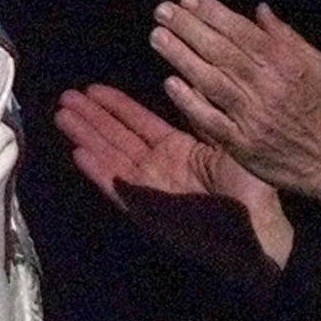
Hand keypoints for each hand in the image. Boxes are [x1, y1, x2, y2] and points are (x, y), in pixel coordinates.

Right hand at [57, 84, 292, 272]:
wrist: (258, 236)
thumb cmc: (254, 192)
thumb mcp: (229, 144)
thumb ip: (203, 118)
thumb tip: (186, 85)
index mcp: (179, 149)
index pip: (139, 121)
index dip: (115, 105)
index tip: (92, 88)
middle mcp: (158, 166)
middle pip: (116, 136)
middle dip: (91, 116)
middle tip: (65, 97)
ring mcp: (149, 189)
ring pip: (109, 156)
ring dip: (85, 136)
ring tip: (62, 115)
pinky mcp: (145, 212)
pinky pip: (116, 188)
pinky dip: (97, 172)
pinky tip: (77, 153)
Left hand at [150, 0, 320, 206]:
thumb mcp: (317, 64)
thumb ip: (286, 36)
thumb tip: (259, 10)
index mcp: (285, 64)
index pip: (241, 32)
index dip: (212, 13)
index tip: (188, 0)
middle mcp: (265, 87)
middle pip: (220, 51)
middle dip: (187, 28)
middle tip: (162, 11)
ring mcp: (251, 116)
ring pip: (210, 80)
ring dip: (180, 57)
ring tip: (157, 36)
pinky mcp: (241, 143)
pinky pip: (210, 119)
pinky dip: (189, 102)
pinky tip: (170, 84)